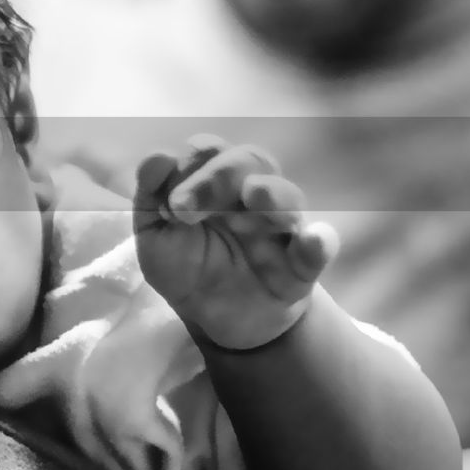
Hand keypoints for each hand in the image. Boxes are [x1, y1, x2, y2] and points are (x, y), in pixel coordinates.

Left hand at [133, 135, 339, 350]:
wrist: (214, 319)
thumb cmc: (184, 266)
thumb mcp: (154, 236)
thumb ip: (149, 196)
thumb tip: (157, 156)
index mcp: (213, 181)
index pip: (209, 150)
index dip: (190, 165)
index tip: (171, 205)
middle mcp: (250, 193)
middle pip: (249, 161)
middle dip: (219, 177)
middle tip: (187, 211)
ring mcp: (280, 226)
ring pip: (287, 196)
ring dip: (270, 195)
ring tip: (252, 201)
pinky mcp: (303, 263)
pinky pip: (320, 246)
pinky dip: (320, 241)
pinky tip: (312, 240)